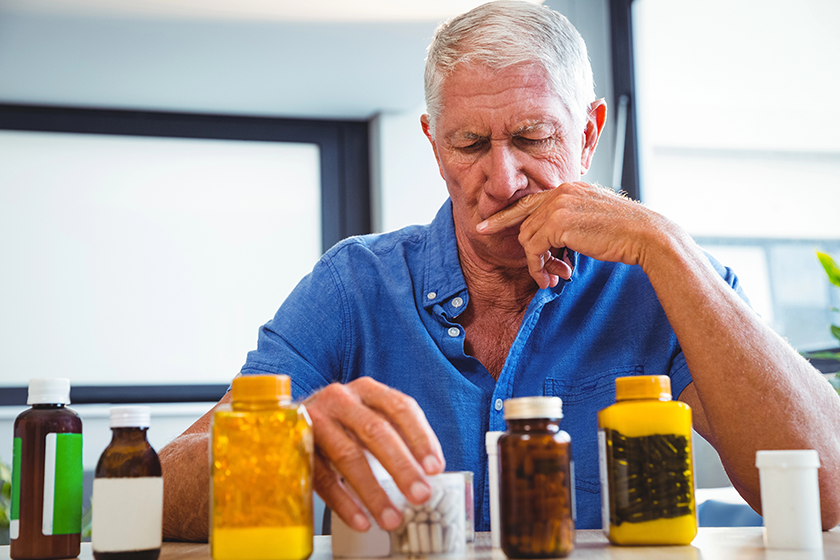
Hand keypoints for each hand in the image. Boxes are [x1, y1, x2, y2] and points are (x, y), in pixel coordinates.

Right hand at [304, 377, 445, 531]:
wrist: (288, 420)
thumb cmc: (341, 423)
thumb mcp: (368, 418)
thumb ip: (395, 437)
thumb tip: (426, 475)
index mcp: (367, 389)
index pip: (400, 408)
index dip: (420, 437)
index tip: (435, 468)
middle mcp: (341, 399)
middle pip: (376, 431)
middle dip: (401, 467)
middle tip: (420, 495)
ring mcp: (317, 419)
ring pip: (348, 456)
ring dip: (373, 492)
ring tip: (391, 518)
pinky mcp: (297, 445)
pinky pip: (323, 477)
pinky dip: (344, 502)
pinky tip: (361, 520)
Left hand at [476, 182, 669, 287]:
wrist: (645, 235)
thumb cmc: (626, 232)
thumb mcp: (593, 218)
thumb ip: (571, 221)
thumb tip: (552, 240)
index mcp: (569, 188)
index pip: (529, 200)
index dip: (506, 215)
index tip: (486, 225)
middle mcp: (560, 192)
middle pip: (524, 220)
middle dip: (519, 242)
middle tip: (512, 254)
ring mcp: (558, 205)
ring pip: (527, 238)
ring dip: (535, 263)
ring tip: (550, 279)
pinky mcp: (558, 223)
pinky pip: (533, 248)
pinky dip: (537, 267)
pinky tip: (551, 278)